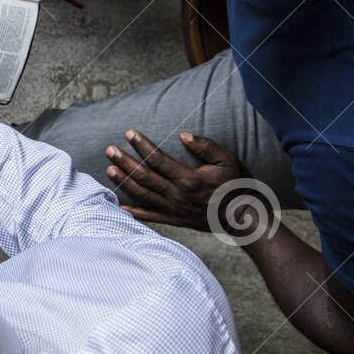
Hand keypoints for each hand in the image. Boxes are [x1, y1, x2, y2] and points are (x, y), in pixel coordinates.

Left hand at [104, 130, 261, 236]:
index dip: (142, 145)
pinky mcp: (175, 220)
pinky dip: (133, 212)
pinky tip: (118, 206)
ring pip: (143, 195)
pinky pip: (150, 217)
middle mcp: (178, 195)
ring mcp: (175, 209)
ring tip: (109, 169)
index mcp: (189, 179)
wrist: (244, 217)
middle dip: (125, 161)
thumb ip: (205, 146)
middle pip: (145, 176)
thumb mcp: (227, 160)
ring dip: (124, 182)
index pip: (158, 159)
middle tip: (109, 150)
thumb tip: (183, 135)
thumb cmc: (236, 185)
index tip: (129, 133)